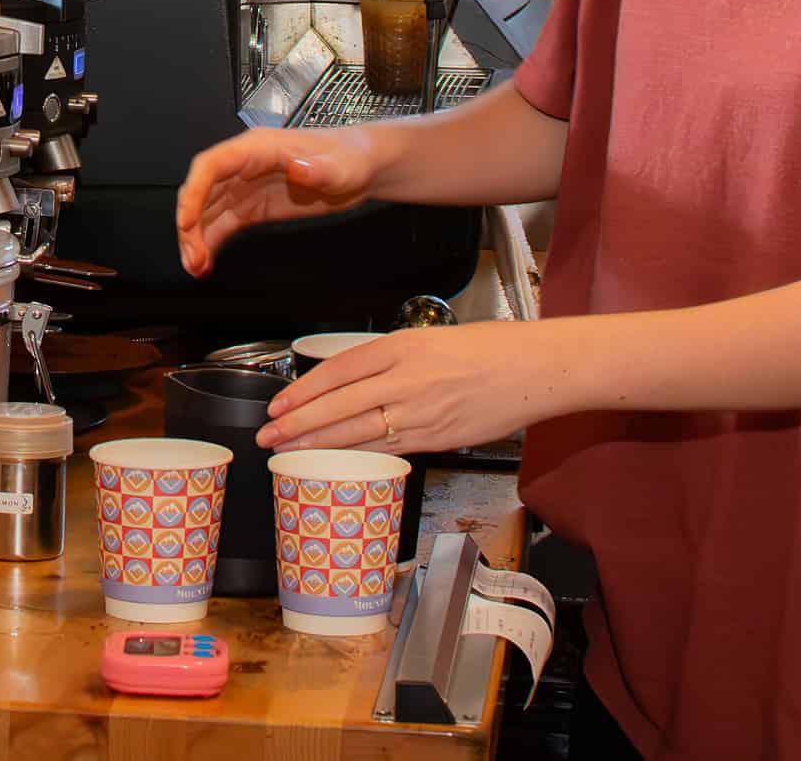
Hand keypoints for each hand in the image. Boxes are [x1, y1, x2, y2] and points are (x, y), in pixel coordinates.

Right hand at [175, 126, 382, 277]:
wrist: (362, 167)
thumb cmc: (350, 157)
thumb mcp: (341, 165)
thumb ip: (319, 168)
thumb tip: (299, 168)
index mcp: (258, 148)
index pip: (212, 165)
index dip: (193, 192)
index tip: (186, 222)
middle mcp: (244, 166)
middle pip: (201, 191)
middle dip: (190, 224)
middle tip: (192, 256)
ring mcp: (246, 187)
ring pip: (207, 211)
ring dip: (196, 238)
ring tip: (195, 266)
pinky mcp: (253, 207)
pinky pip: (223, 223)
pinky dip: (210, 242)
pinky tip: (206, 262)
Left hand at [258, 321, 574, 454]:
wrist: (532, 369)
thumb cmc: (488, 349)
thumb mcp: (430, 339)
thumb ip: (391, 360)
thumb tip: (354, 381)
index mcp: (401, 347)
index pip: (337, 371)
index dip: (303, 391)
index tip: (279, 404)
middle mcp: (406, 380)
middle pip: (338, 404)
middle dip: (298, 423)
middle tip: (268, 434)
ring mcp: (421, 412)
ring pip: (357, 431)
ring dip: (319, 444)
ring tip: (288, 451)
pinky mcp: (436, 438)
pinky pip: (388, 448)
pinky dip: (358, 455)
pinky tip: (336, 461)